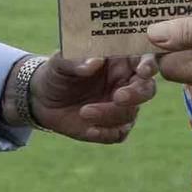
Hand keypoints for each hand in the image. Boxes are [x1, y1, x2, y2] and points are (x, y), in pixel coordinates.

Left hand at [31, 55, 158, 143]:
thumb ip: (74, 60)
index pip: (144, 58)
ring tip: (83, 112)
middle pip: (147, 88)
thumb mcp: (58, 63)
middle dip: (136, 94)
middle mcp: (125, 82)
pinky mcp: (112, 126)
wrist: (43, 100)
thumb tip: (95, 61)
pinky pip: (119, 133)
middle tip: (117, 97)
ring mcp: (121, 106)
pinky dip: (106, 133)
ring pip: (131, 113)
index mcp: (119, 59)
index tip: (143, 70)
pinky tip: (89, 130)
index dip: (149, 64)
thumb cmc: (56, 73)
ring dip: (109, 115)